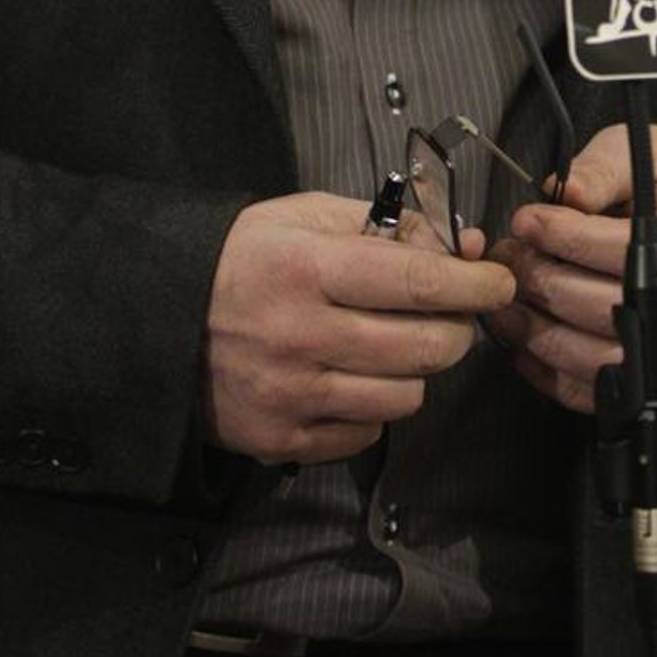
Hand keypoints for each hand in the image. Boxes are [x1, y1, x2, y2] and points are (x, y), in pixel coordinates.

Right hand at [203, 192, 515, 464]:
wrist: (157, 318)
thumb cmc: (241, 257)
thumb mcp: (300, 216)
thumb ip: (380, 226)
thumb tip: (455, 248)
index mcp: (308, 268)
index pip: (416, 281)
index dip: (471, 283)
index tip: (498, 281)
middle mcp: (303, 335)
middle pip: (425, 348)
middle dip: (454, 330)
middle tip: (447, 316)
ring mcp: (292, 395)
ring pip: (404, 398)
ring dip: (413, 371)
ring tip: (389, 347)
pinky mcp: (281, 439)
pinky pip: (364, 436)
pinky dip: (370, 411)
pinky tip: (349, 380)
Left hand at [486, 126, 656, 413]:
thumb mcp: (636, 154)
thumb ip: (599, 171)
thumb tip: (563, 191)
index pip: (630, 250)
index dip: (570, 238)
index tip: (526, 220)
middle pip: (612, 309)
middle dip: (547, 284)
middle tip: (508, 258)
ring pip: (603, 358)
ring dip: (541, 332)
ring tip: (505, 301)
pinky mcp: (655, 368)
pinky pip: (597, 390)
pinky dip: (550, 372)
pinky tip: (522, 339)